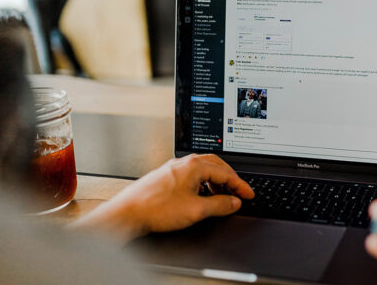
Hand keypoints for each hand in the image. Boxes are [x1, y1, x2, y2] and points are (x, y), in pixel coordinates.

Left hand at [69, 154, 253, 242]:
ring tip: (222, 196)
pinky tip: (201, 196)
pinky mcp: (166, 177)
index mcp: (194, 165)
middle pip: (215, 165)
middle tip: (239, 191)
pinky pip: (191, 175)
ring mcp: (173, 169)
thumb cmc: (156, 208)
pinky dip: (203, 184)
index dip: (240, 185)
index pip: (225, 172)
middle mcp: (183, 163)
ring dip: (216, 181)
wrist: (128, 213)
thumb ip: (220, 205)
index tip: (249, 194)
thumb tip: (234, 202)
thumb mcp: (196, 210)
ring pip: (202, 170)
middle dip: (230, 179)